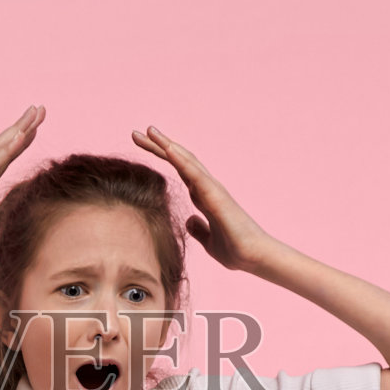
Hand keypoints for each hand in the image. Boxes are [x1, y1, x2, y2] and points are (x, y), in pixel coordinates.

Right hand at [0, 105, 44, 254]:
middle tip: (41, 108)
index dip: (20, 142)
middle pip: (5, 145)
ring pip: (2, 148)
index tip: (35, 127)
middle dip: (24, 126)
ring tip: (36, 112)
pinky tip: (22, 135)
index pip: (5, 158)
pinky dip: (8, 149)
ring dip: (20, 129)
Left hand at [131, 126, 275, 272]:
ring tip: (149, 130)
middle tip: (136, 133)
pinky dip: (181, 161)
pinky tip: (168, 149)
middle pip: (180, 160)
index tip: (142, 145)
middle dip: (158, 146)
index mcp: (204, 196)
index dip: (162, 156)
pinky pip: (196, 174)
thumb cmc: (235, 250)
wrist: (253, 258)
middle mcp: (208, 188)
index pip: (180, 170)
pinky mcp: (216, 196)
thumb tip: (188, 220)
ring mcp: (213, 189)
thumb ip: (199, 229)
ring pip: (187, 161)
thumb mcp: (209, 241)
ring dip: (167, 145)